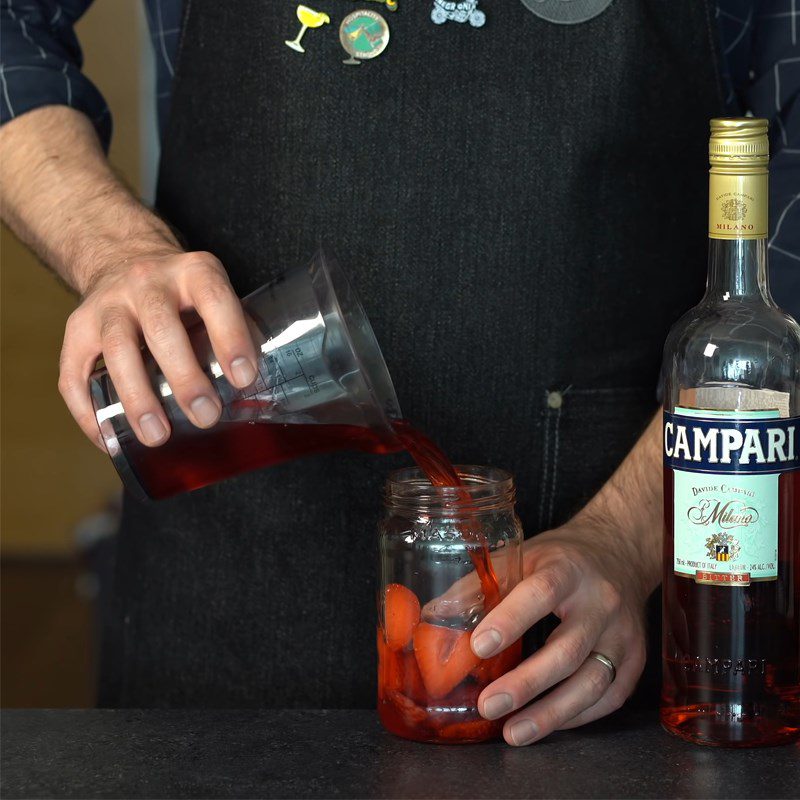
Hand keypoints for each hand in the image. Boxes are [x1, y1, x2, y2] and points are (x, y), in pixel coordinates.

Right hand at [59, 249, 258, 449]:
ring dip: (137, 397)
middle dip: (184, 377)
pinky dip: (88, 411)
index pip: (214, 298)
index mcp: (192, 272)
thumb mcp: (214, 296)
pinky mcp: (77, 328)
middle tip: (205, 415)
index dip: (229, 337)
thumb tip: (254, 394)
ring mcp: (108, 303)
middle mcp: (147, 282)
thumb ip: (233, 333)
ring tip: (157, 435)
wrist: (124, 259)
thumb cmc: (183, 294)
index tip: (243, 378)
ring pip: (117, 349)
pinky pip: (74, 373)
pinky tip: (110, 438)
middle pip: (162, 327)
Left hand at [470, 521, 647, 745]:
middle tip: (488, 704)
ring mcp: (623, 633)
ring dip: (550, 713)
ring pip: (591, 682)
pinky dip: (576, 717)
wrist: (619, 553)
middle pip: (567, 650)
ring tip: (513, 732)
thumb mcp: (520, 556)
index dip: (511, 620)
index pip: (540, 593)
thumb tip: (432, 617)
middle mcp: (600, 602)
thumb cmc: (559, 559)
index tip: (479, 646)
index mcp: (567, 569)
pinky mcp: (635, 659)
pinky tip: (545, 724)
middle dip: (525, 683)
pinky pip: (608, 698)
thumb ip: (479, 586)